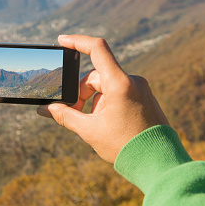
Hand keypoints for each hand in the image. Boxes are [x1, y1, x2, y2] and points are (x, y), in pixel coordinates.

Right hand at [37, 35, 168, 162]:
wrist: (159, 164)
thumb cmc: (125, 147)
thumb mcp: (89, 130)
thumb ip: (65, 115)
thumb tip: (45, 108)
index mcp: (120, 84)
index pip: (97, 49)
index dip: (77, 41)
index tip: (61, 41)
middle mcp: (132, 81)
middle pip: (95, 75)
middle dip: (80, 92)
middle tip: (73, 113)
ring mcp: (140, 88)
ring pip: (105, 85)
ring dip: (92, 100)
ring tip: (91, 123)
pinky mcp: (143, 96)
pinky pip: (118, 91)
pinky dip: (105, 102)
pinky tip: (105, 122)